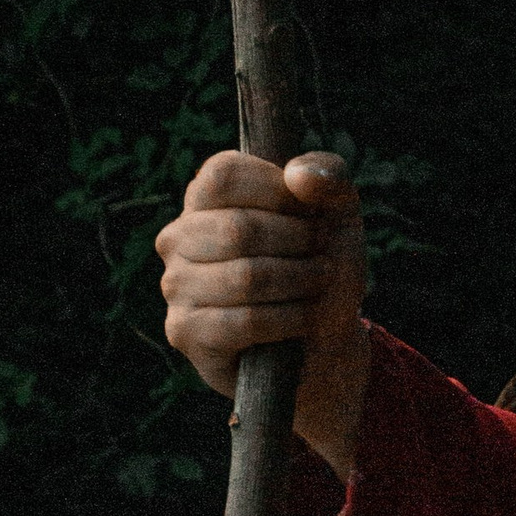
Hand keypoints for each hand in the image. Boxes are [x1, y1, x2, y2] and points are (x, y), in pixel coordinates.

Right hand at [155, 151, 370, 479]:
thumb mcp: (339, 214)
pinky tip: (303, 319)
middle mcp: (178, 237)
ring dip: (300, 283)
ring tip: (316, 286)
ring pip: (245, 278)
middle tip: (323, 258)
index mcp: (205, 198)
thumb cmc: (322, 266)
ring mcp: (175, 285)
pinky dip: (290, 319)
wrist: (325, 340)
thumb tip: (297, 174)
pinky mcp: (184, 330)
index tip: (310, 214)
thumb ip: (329, 177)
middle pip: (238, 229)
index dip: (279, 193)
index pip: (223, 174)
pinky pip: (246, 321)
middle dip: (299, 245)